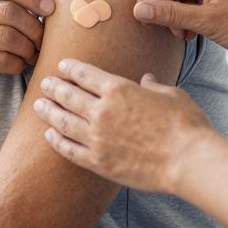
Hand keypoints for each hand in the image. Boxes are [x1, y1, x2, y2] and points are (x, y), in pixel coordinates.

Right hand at [0, 0, 54, 107]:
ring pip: (8, 37)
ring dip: (28, 49)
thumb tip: (46, 6)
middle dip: (34, 28)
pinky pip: (2, 60)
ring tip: (31, 55)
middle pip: (10, 12)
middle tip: (42, 41)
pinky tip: (17, 65)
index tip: (51, 8)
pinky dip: (17, 64)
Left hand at [33, 59, 212, 193]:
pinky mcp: (98, 162)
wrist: (189, 160)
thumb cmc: (186, 124)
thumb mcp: (171, 94)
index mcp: (118, 88)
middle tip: (44, 84)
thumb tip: (147, 80)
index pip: (84, 74)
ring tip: (39, 105)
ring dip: (48, 111)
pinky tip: (49, 135)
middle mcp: (101, 111)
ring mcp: (97, 138)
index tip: (62, 65)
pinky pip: (69, 149)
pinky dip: (56, 141)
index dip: (70, 68)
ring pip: (62, 121)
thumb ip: (154, 86)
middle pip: (68, 95)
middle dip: (54, 87)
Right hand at [132, 0, 227, 64]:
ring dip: (176, 15)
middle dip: (165, 5)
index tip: (142, 11)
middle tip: (163, 27)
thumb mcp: (206, 21)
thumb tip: (140, 9)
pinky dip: (188, 19)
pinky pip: (195, 5)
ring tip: (181, 35)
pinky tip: (191, 35)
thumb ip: (170, 13)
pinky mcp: (223, 1)